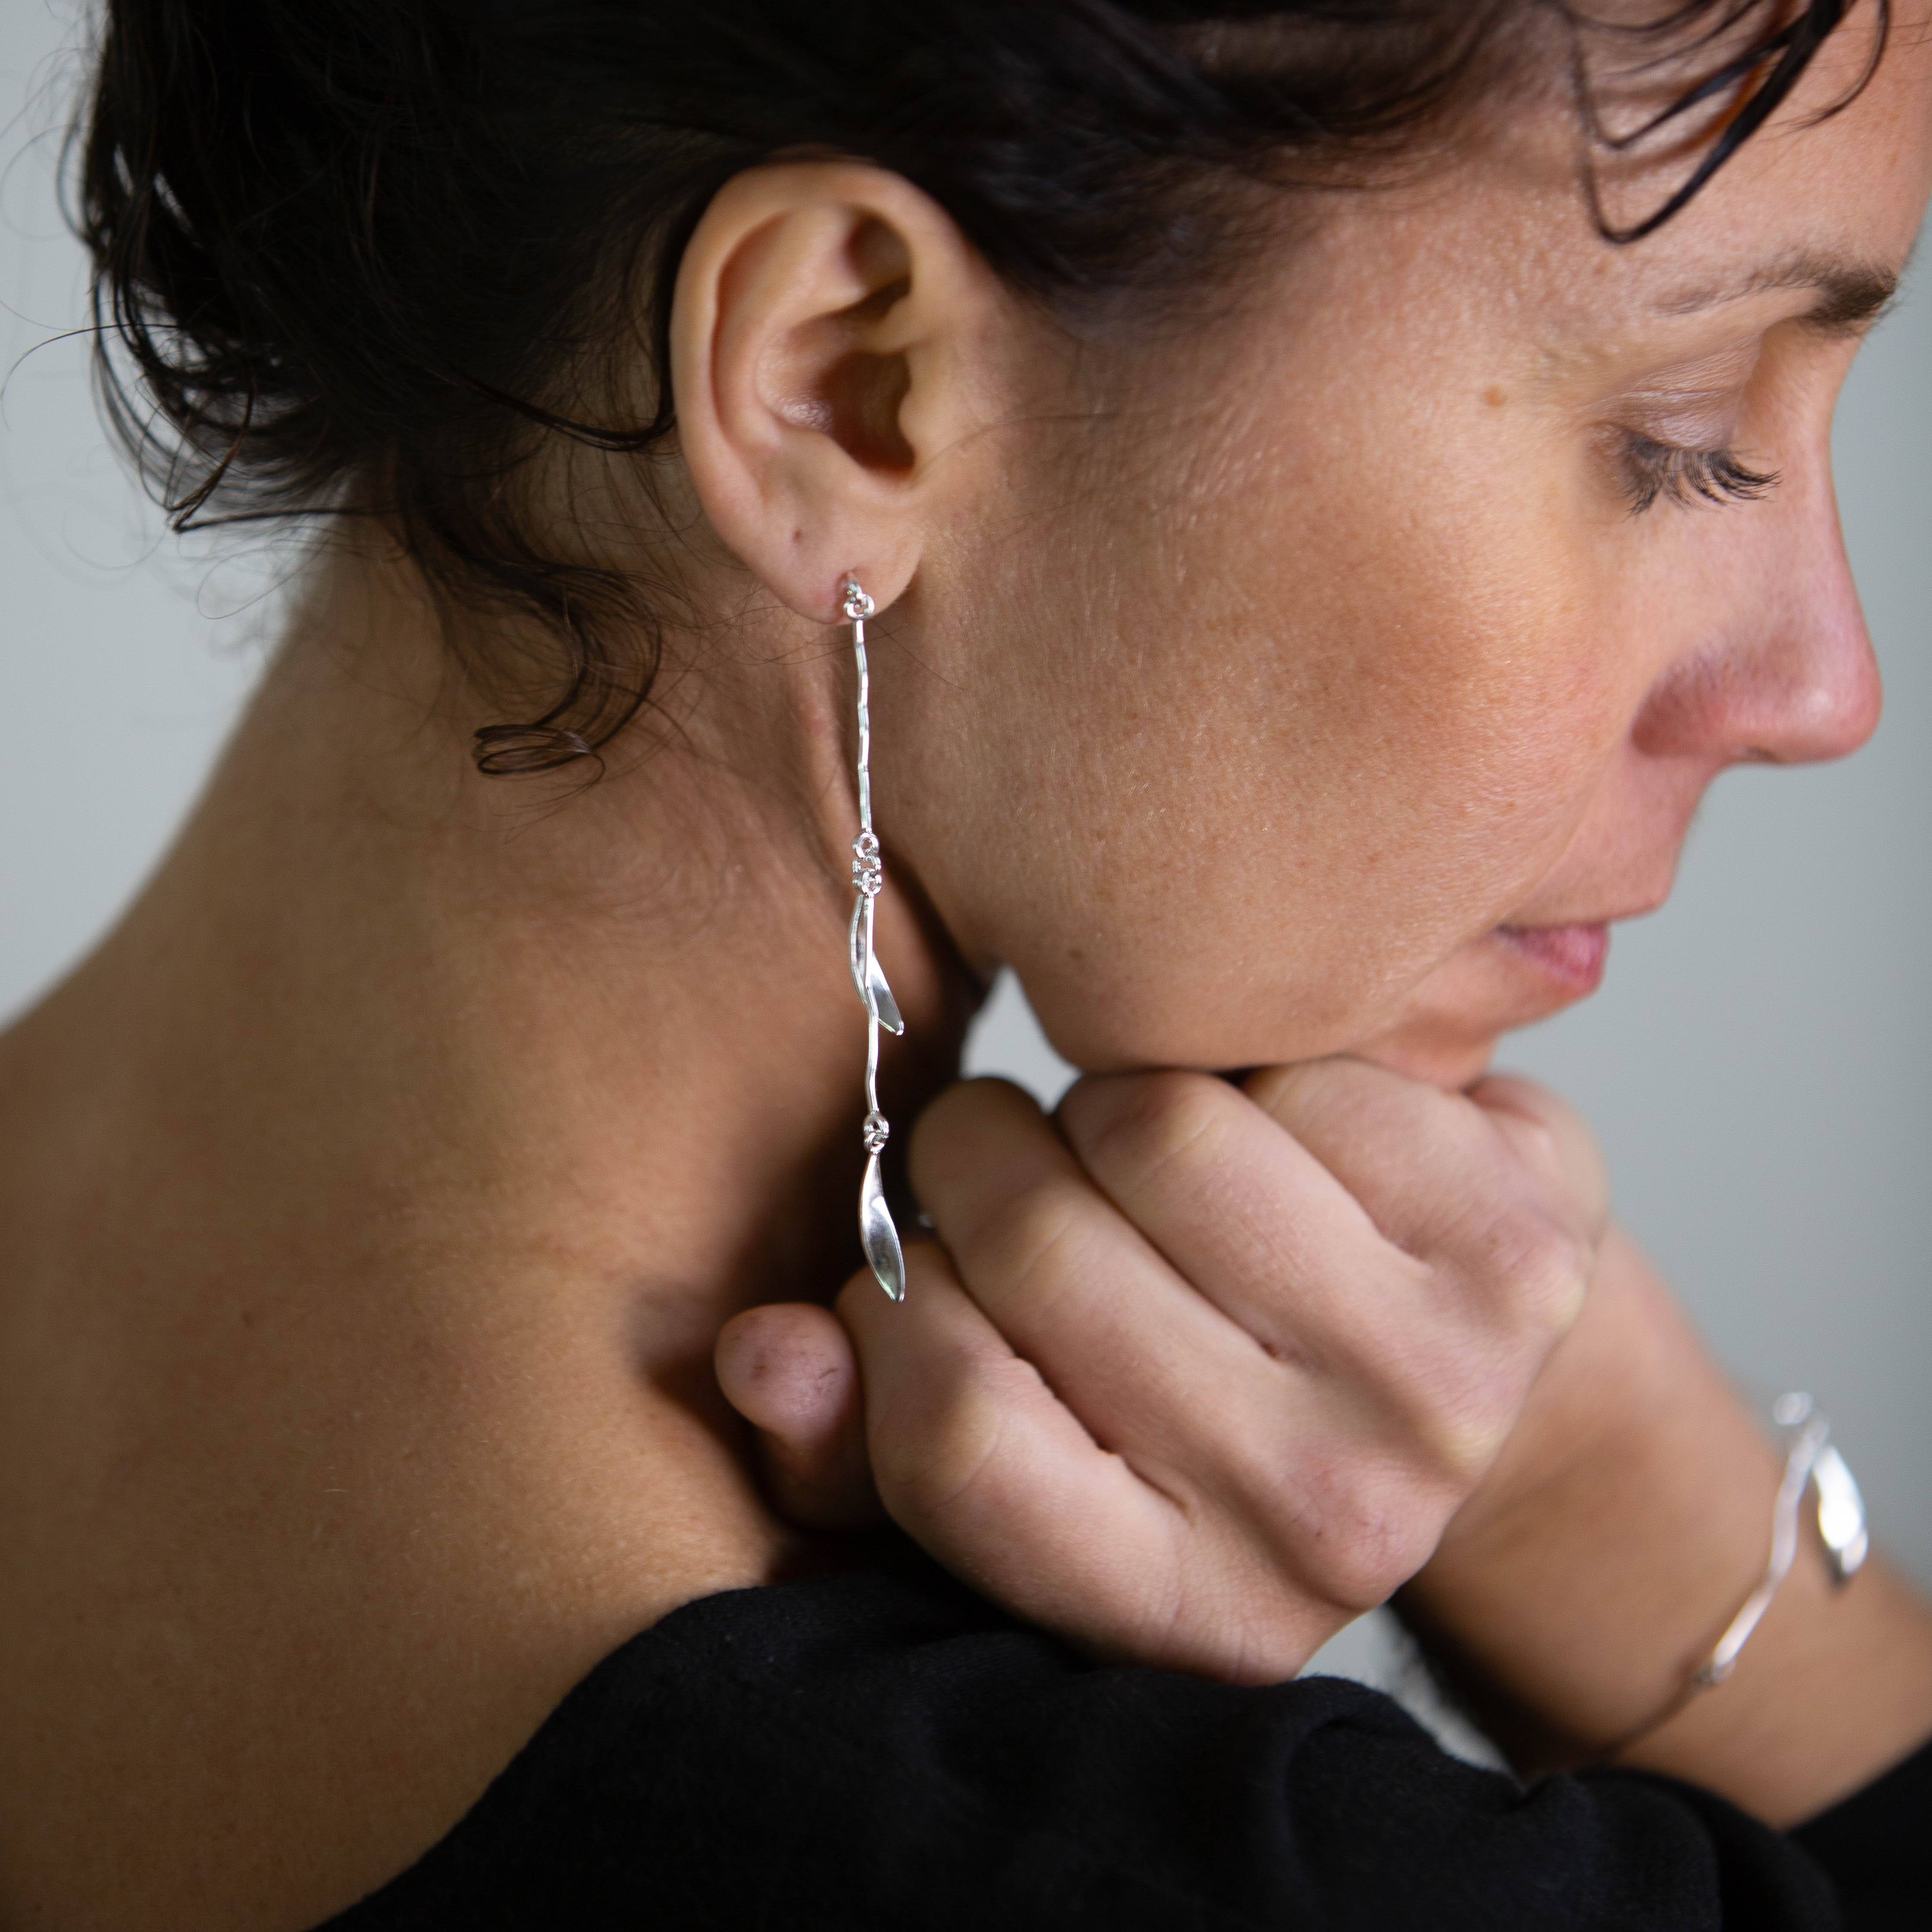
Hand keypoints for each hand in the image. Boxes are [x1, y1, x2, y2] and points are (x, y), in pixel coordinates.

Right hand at [718, 1060, 1605, 1683]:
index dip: (897, 1313)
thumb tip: (758, 1351)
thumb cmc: (1187, 1414)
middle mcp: (1325, 1521)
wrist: (1439, 1382)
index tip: (925, 1271)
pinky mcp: (1521, 1243)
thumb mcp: (1016, 1464)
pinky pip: (1298, 1070)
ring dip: (1110, 1109)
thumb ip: (860, 1437)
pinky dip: (1253, 1069)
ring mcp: (1441, 1383)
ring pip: (1160, 1130)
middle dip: (985, 1166)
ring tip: (1132, 1154)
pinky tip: (1269, 1131)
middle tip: (1013, 1167)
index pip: (956, 1435)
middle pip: (1045, 1250)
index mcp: (1180, 1609)